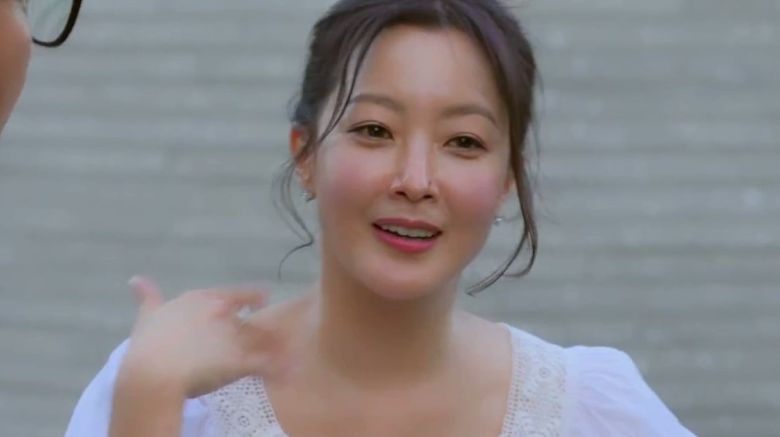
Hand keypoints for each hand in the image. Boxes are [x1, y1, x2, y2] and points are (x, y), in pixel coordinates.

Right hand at [118, 276, 291, 398]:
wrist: (153, 371)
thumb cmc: (148, 343)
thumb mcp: (147, 316)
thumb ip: (148, 297)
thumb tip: (135, 279)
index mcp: (204, 299)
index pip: (239, 295)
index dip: (253, 298)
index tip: (262, 301)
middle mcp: (224, 314)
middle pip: (254, 320)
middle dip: (264, 330)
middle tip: (273, 337)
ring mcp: (234, 336)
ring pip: (263, 339)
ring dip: (276, 346)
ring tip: (289, 352)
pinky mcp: (240, 360)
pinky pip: (266, 363)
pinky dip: (279, 367)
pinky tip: (289, 370)